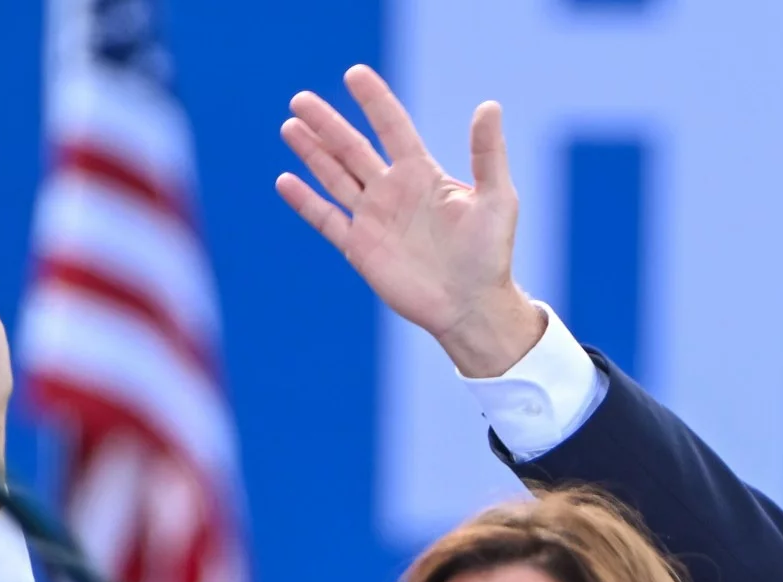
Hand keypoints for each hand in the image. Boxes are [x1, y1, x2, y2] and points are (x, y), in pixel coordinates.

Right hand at [275, 65, 544, 376]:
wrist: (473, 307)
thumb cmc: (490, 255)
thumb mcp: (497, 199)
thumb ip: (487, 153)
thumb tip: (489, 106)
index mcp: (423, 174)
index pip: (392, 127)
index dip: (374, 101)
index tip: (355, 74)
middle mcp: (394, 192)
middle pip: (352, 148)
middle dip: (327, 124)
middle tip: (300, 100)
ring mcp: (374, 219)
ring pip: (335, 177)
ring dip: (312, 152)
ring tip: (290, 126)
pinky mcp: (361, 249)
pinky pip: (327, 220)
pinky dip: (306, 202)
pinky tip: (285, 181)